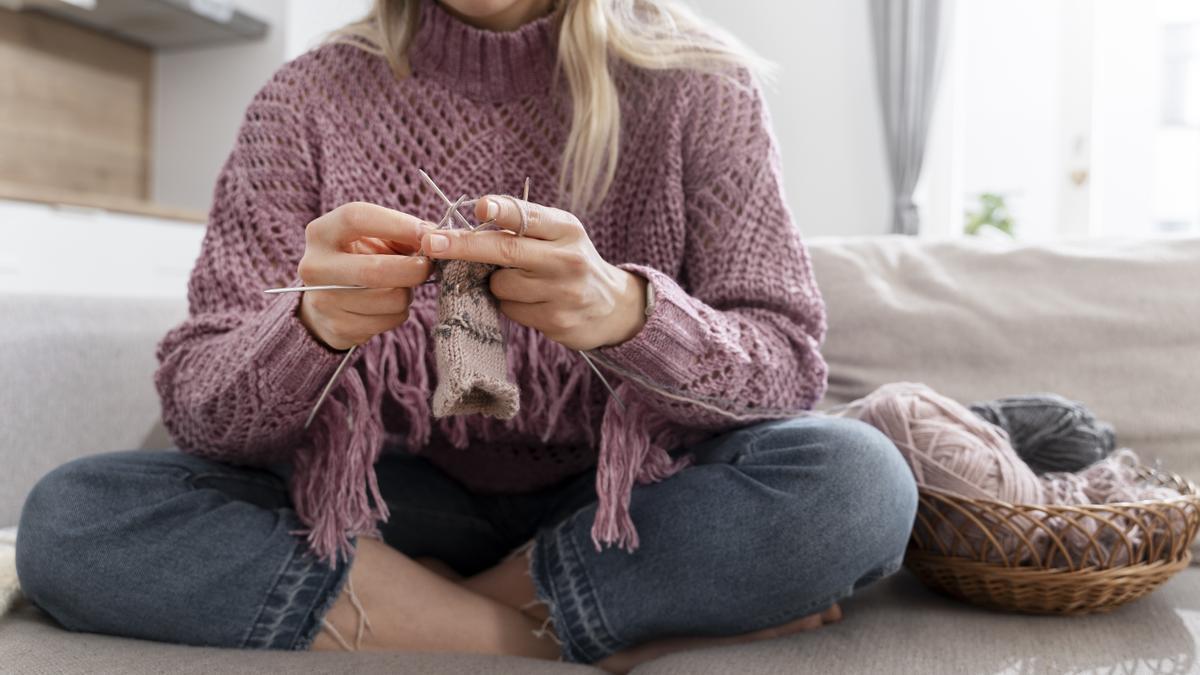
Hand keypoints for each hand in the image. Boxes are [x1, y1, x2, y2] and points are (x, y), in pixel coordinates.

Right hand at [297, 202, 433, 349]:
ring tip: (401, 285)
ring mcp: (323, 301)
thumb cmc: (360, 259)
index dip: (398, 224)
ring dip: (407, 292)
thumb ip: (403, 232)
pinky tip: (389, 305)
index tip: (427, 233)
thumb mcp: (374, 237)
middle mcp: (315, 266)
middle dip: (412, 269)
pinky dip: (399, 312)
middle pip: (375, 269)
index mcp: (321, 233)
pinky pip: (389, 320)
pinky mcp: (338, 328)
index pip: (357, 218)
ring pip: (390, 299)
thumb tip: (436, 238)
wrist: (326, 301)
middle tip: (428, 266)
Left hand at [419, 196, 646, 350]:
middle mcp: (567, 258)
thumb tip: (472, 217)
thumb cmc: (569, 260)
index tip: (478, 207)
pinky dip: (511, 304)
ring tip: (524, 282)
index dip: (502, 210)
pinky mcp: (557, 321)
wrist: (611, 306)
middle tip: (432, 243)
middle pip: (505, 250)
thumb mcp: (558, 234)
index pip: (529, 216)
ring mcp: (563, 292)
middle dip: (464, 246)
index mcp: (566, 229)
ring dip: (498, 284)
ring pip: (501, 285)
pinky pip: (511, 310)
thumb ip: (523, 225)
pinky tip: (533, 302)